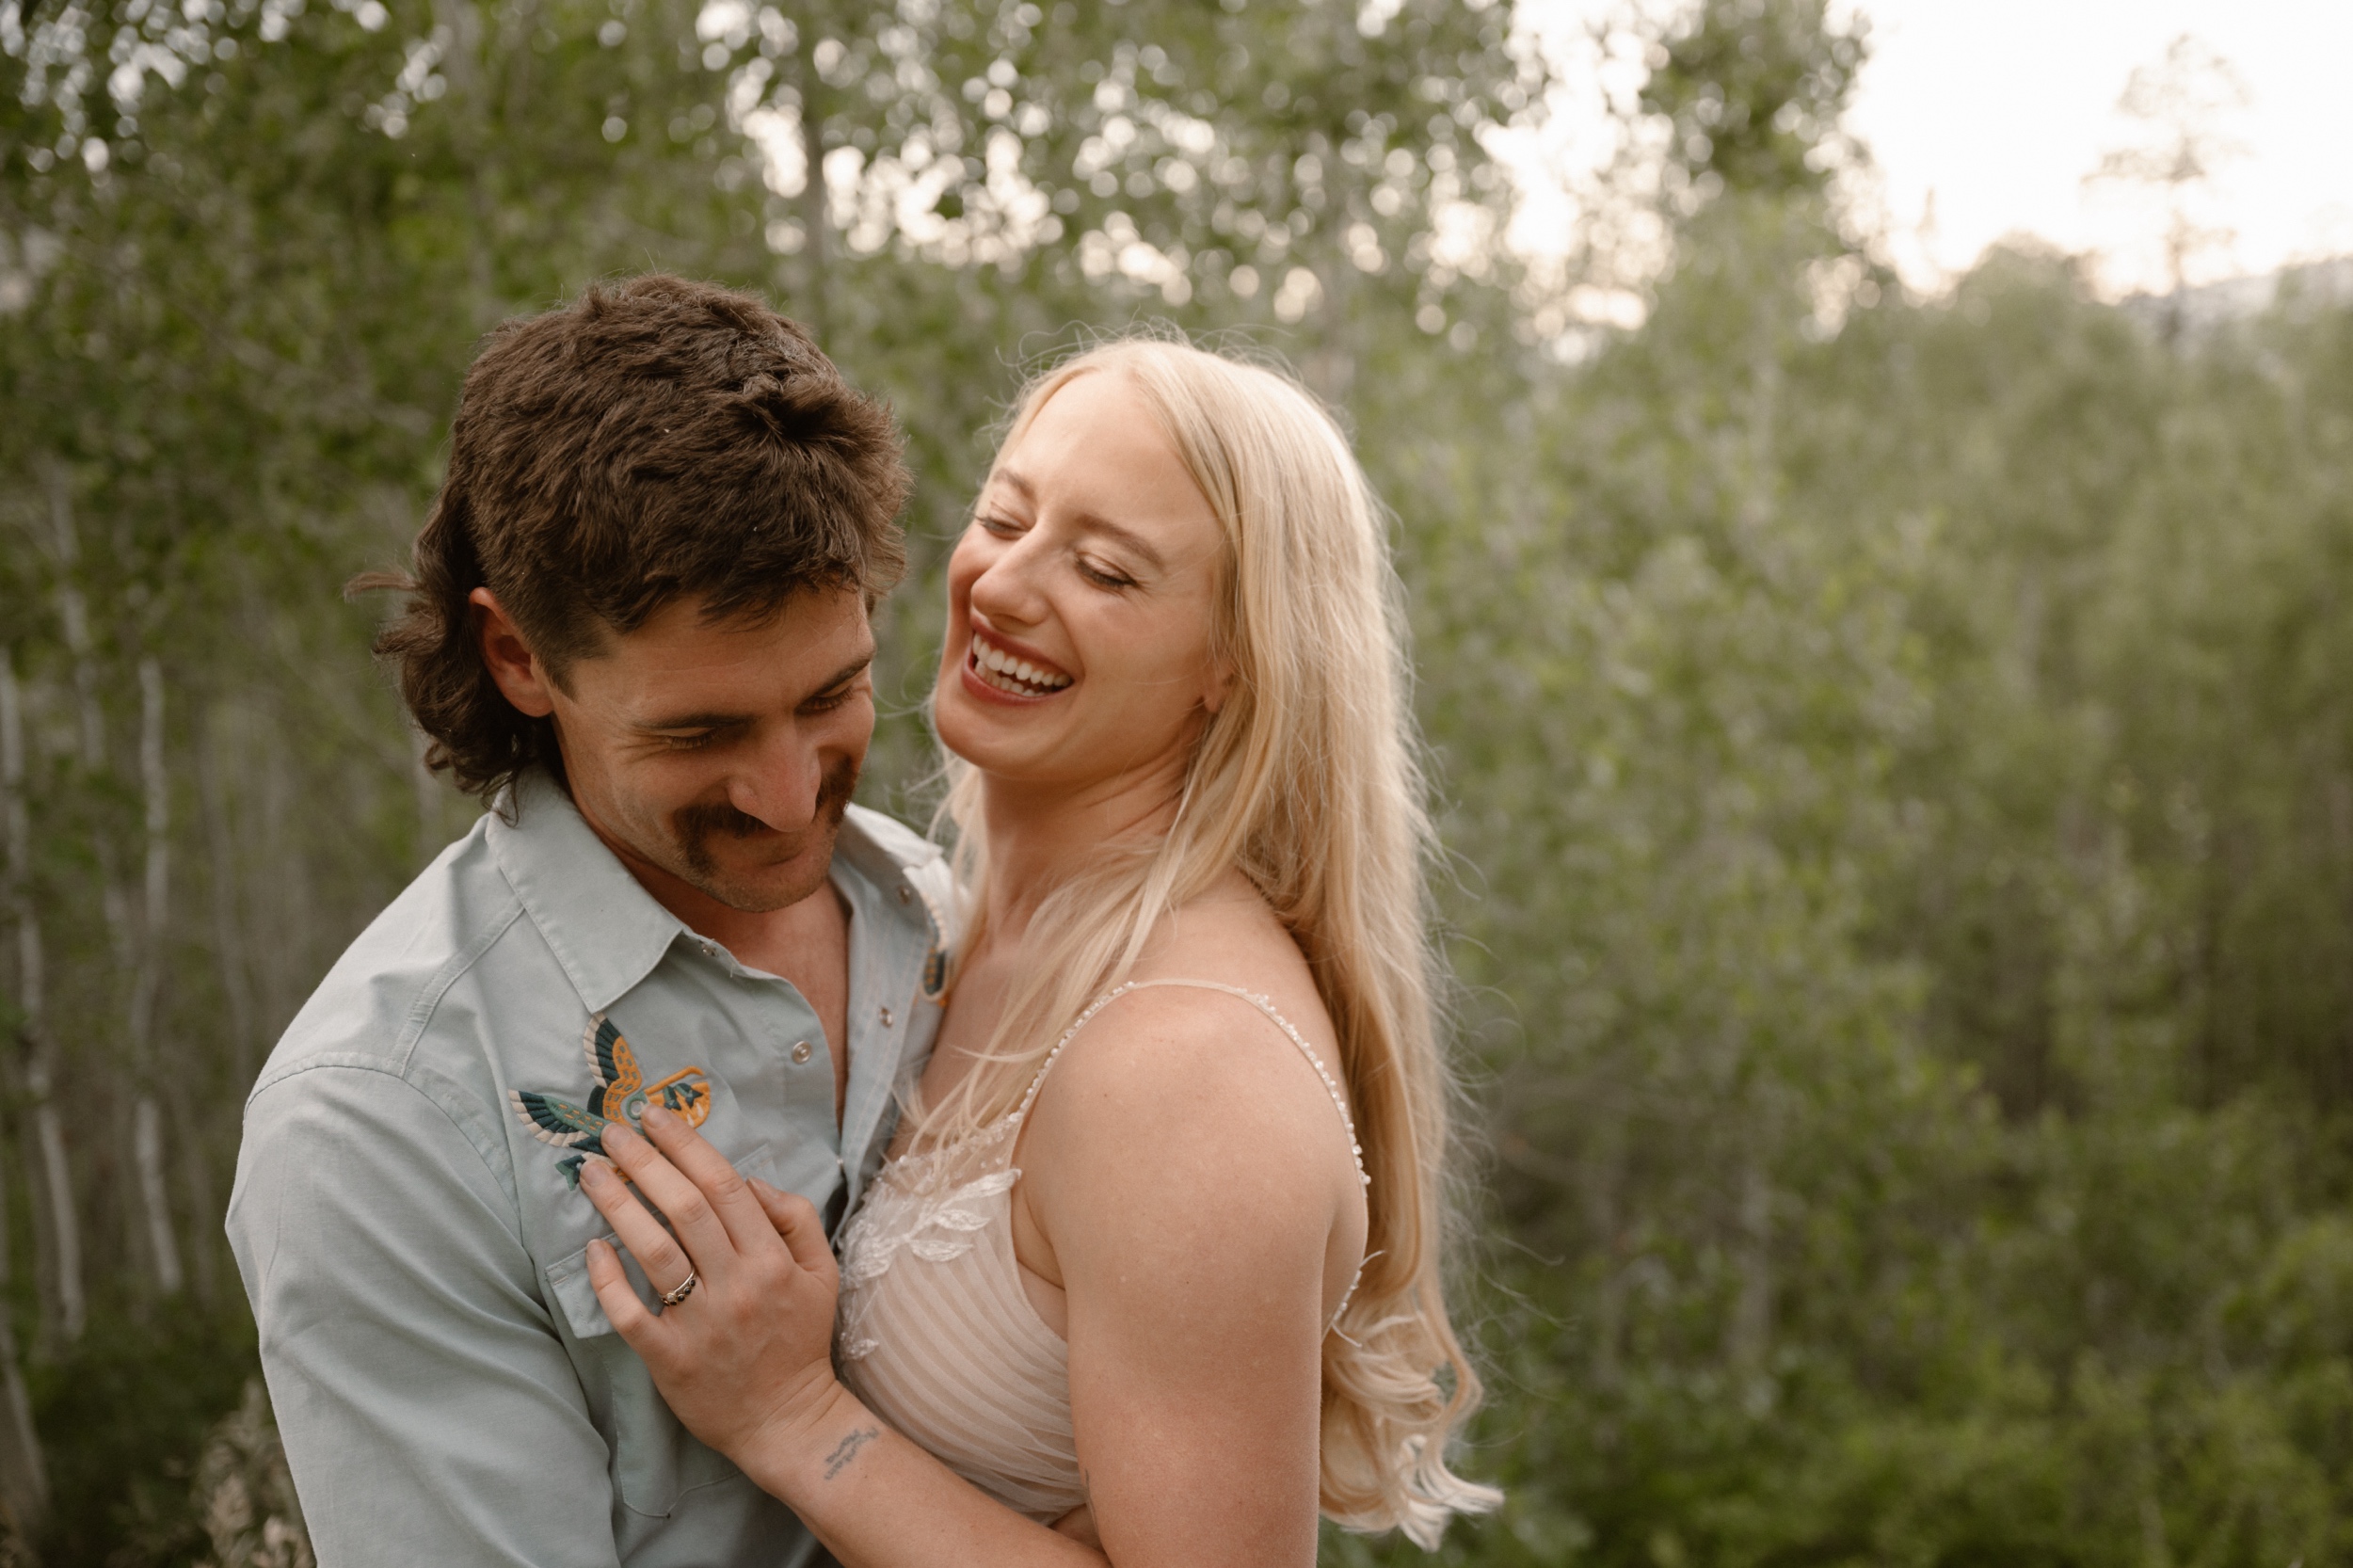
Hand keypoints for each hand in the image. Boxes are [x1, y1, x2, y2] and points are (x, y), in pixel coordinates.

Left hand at [579, 1105, 841, 1462]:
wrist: (786, 1421)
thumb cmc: (798, 1340)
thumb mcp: (821, 1272)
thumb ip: (795, 1217)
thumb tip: (750, 1179)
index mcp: (772, 1259)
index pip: (725, 1186)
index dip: (687, 1145)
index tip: (656, 1115)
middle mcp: (737, 1284)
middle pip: (685, 1209)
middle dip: (645, 1161)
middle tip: (613, 1131)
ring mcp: (701, 1323)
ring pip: (654, 1252)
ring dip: (619, 1205)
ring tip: (592, 1173)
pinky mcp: (670, 1359)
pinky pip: (630, 1313)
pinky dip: (608, 1279)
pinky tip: (593, 1248)